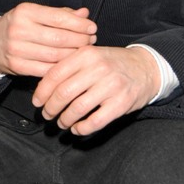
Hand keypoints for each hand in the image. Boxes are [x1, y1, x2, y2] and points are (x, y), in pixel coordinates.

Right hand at [0, 2, 96, 77]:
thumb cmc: (19, 24)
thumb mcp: (35, 13)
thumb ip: (60, 13)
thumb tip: (85, 13)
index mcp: (25, 12)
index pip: (58, 18)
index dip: (79, 24)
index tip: (92, 28)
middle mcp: (19, 29)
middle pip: (59, 38)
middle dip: (80, 40)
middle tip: (91, 41)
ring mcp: (16, 49)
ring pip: (55, 55)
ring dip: (74, 55)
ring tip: (84, 52)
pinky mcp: (16, 66)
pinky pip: (46, 69)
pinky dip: (61, 67)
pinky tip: (70, 64)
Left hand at [32, 45, 160, 135]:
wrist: (146, 67)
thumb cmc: (112, 63)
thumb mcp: (91, 56)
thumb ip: (69, 67)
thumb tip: (43, 87)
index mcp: (86, 54)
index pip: (55, 74)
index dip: (42, 92)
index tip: (37, 102)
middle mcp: (98, 68)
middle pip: (63, 93)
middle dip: (50, 108)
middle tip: (47, 115)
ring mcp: (111, 85)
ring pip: (78, 108)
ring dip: (64, 119)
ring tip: (61, 123)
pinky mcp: (122, 102)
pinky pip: (96, 121)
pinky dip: (82, 128)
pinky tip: (77, 129)